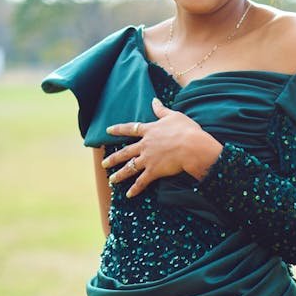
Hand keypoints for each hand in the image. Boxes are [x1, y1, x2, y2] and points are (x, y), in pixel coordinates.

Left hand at [103, 99, 221, 196]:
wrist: (192, 146)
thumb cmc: (186, 130)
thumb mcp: (174, 116)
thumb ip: (161, 110)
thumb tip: (154, 100)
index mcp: (149, 131)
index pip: (130, 129)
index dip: (118, 129)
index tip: (108, 130)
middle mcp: (145, 145)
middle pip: (125, 152)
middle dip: (113, 158)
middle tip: (104, 163)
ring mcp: (148, 159)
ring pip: (129, 167)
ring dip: (119, 174)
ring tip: (111, 180)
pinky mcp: (154, 171)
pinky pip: (142, 181)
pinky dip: (135, 189)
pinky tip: (128, 195)